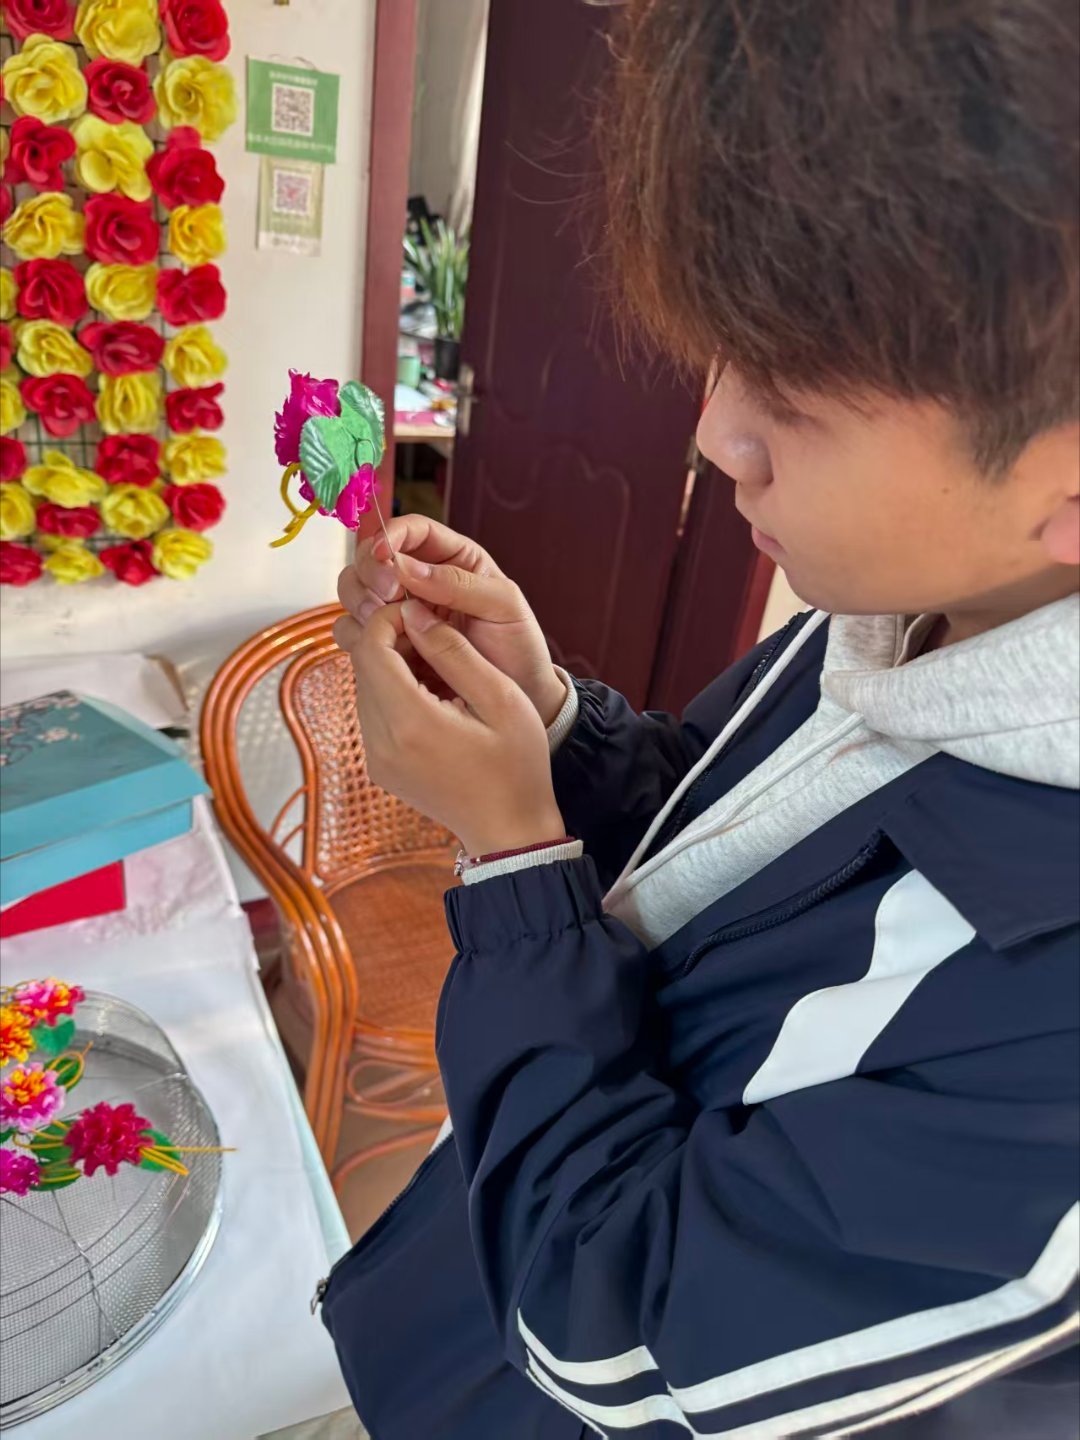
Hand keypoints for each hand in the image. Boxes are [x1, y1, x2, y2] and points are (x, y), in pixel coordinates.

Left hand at [333, 598, 565, 857]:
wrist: (509, 832)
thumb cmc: (516, 767)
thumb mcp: (499, 698)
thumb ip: (453, 651)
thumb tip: (414, 612)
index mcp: (411, 723)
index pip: (370, 649)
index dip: (390, 619)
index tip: (423, 612)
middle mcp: (381, 742)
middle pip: (362, 666)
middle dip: (391, 639)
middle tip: (434, 632)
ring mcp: (376, 758)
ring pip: (364, 686)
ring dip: (391, 664)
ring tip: (437, 661)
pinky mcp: (379, 766)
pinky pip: (372, 712)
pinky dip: (393, 691)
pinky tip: (431, 692)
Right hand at [337, 516, 567, 725]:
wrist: (519, 697)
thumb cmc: (516, 646)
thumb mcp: (503, 606)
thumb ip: (458, 583)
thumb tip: (404, 566)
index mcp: (451, 558)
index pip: (411, 530)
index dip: (391, 535)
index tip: (385, 556)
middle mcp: (418, 580)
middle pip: (371, 556)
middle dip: (371, 571)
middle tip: (389, 596)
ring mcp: (398, 612)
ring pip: (354, 589)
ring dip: (359, 600)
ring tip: (382, 622)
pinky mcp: (385, 643)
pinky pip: (351, 630)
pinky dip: (355, 634)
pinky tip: (376, 646)